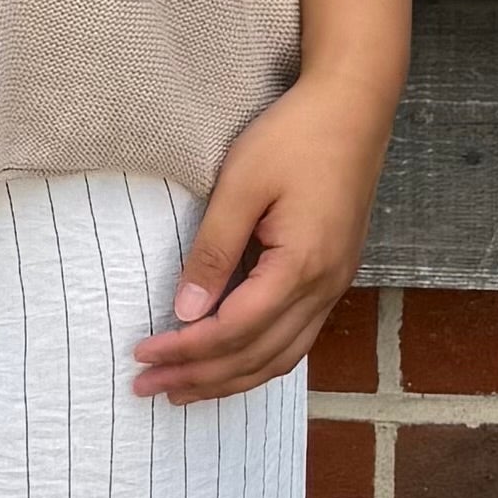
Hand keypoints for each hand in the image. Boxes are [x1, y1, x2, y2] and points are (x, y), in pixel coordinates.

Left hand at [128, 72, 394, 403]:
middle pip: (257, 355)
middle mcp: (324, 287)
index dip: (186, 349)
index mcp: (301, 266)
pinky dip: (258, 360)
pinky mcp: (333, 276)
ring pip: (281, 357)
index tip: (142, 355)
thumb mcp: (241, 184)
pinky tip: (231, 363)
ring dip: (229, 379)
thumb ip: (213, 251)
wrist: (355, 108)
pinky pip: (296, 338)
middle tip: (148, 386)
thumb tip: (185, 311)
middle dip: (200, 377)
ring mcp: (334, 285)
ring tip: (183, 390)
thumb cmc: (296, 136)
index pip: (234, 330)